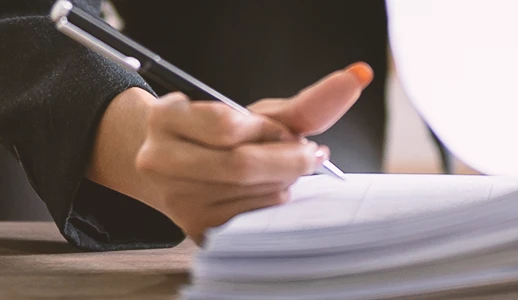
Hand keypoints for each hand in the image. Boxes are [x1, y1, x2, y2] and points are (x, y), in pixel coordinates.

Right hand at [87, 63, 372, 243]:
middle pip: (241, 166)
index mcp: (166, 118)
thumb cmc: (219, 136)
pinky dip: (274, 201)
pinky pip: (251, 217)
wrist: (171, 170)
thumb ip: (304, 104)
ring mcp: (175, 199)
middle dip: (288, 160)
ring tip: (281, 170)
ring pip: (251, 193)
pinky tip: (270, 191)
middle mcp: (159, 160)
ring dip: (284, 181)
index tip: (285, 131)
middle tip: (309, 154)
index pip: (228, 125)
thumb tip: (358, 77)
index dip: (267, 129)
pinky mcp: (194, 228)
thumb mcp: (253, 115)